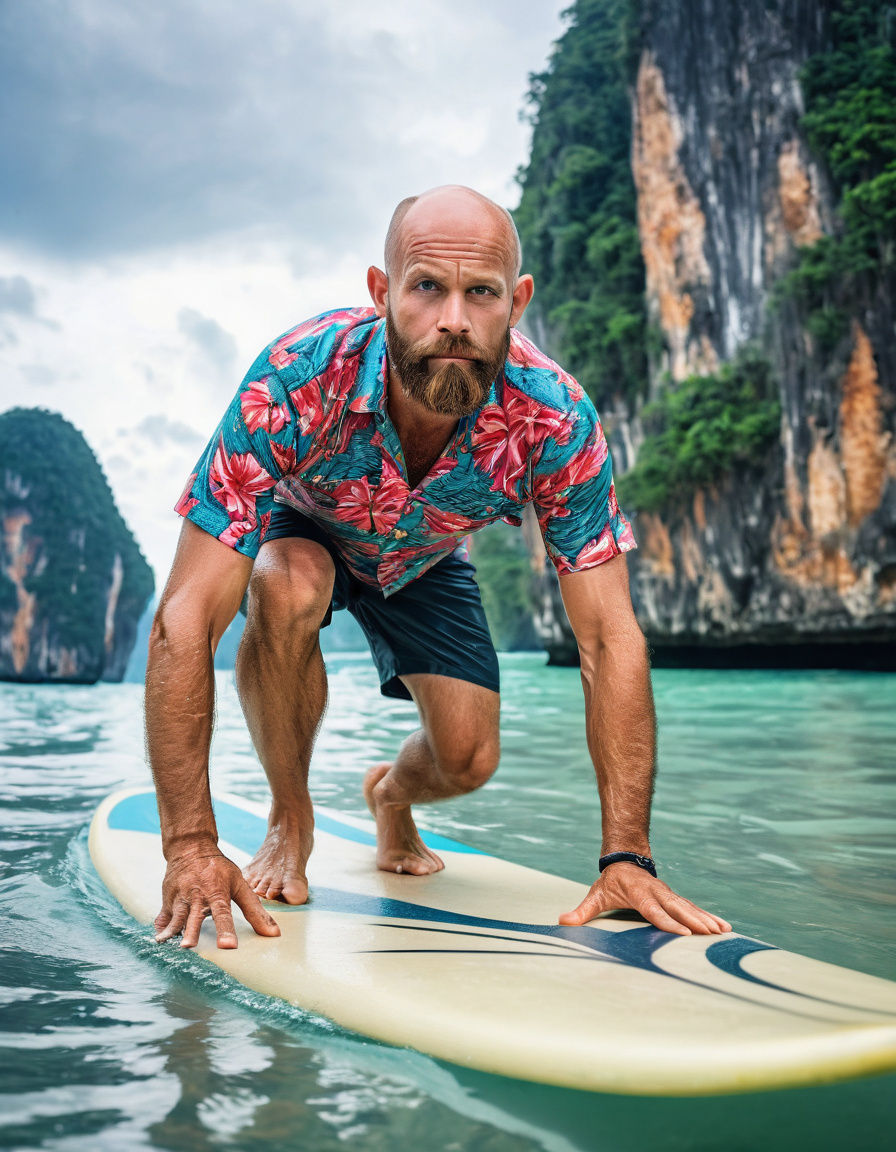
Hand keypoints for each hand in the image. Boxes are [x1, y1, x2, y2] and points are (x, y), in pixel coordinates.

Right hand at [154, 844, 281, 948]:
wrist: (191, 848)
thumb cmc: (219, 869)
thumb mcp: (239, 884)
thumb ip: (255, 910)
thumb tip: (274, 934)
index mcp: (217, 891)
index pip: (223, 913)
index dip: (226, 930)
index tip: (228, 946)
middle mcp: (197, 895)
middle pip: (194, 916)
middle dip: (191, 932)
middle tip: (188, 946)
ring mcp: (180, 897)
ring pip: (175, 917)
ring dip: (171, 931)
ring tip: (164, 943)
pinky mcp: (167, 900)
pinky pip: (162, 917)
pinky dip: (161, 927)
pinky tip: (159, 938)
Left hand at [558, 862, 731, 934]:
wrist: (625, 859)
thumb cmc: (610, 882)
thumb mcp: (595, 895)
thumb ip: (581, 911)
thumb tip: (562, 921)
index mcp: (639, 894)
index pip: (654, 910)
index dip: (667, 921)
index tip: (682, 933)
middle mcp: (657, 893)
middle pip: (677, 908)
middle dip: (694, 921)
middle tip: (710, 934)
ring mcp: (667, 894)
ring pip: (689, 907)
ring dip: (706, 919)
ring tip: (723, 931)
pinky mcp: (674, 898)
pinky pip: (693, 907)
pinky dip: (708, 916)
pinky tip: (722, 926)